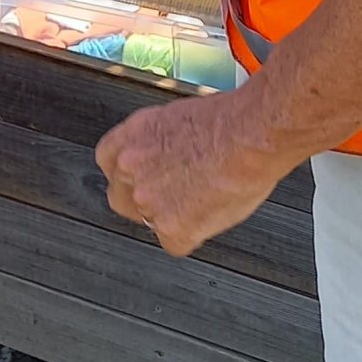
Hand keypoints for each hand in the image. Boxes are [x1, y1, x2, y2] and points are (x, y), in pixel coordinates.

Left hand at [96, 90, 290, 257]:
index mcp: (132, 135)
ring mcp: (148, 201)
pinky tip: (212, 211)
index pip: (109, 161)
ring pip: (149, 222)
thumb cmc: (230, 120)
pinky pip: (176, 243)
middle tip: (174, 193)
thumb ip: (157, 144)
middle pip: (120, 196)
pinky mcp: (172, 229)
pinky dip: (194, 234)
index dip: (130, 172)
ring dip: (171, 216)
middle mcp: (131, 168)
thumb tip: (163, 160)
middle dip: (141, 199)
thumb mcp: (178, 117)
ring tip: (204, 197)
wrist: (252, 136)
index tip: (144, 175)